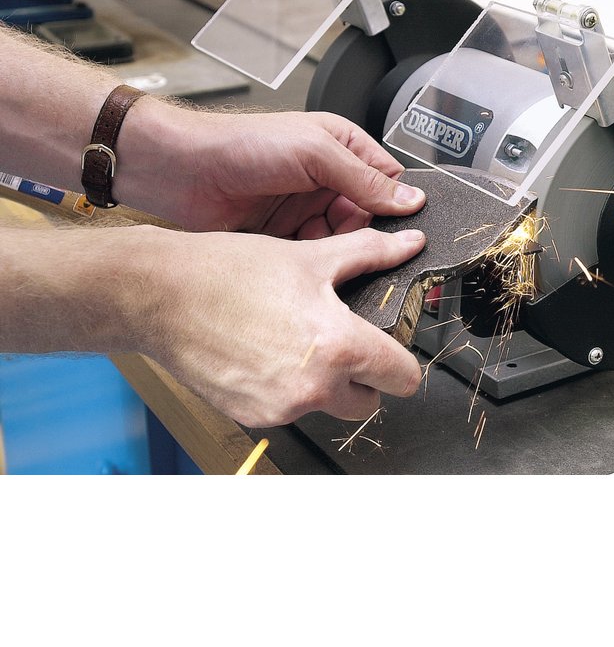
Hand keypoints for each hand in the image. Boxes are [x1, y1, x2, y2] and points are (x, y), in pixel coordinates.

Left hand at [121, 105, 425, 236]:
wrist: (181, 171)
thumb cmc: (241, 143)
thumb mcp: (315, 153)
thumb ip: (364, 179)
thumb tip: (411, 200)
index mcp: (342, 147)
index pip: (386, 181)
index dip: (394, 204)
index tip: (400, 228)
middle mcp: (326, 178)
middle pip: (367, 216)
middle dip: (364, 232)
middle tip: (360, 245)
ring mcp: (304, 207)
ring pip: (341, 239)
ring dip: (337, 249)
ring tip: (329, 254)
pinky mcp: (284, 235)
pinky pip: (313, 253)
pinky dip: (313, 260)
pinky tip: (308, 264)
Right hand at [143, 224, 427, 426]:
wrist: (159, 294)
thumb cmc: (229, 272)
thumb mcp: (310, 256)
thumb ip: (370, 253)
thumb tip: (408, 245)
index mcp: (337, 347)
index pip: (402, 378)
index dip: (403, 360)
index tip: (394, 347)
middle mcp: (312, 388)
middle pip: (369, 401)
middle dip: (365, 375)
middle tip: (346, 338)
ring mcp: (280, 408)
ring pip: (328, 405)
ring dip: (326, 381)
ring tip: (300, 336)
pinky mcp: (251, 415)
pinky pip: (290, 408)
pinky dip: (289, 386)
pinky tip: (270, 350)